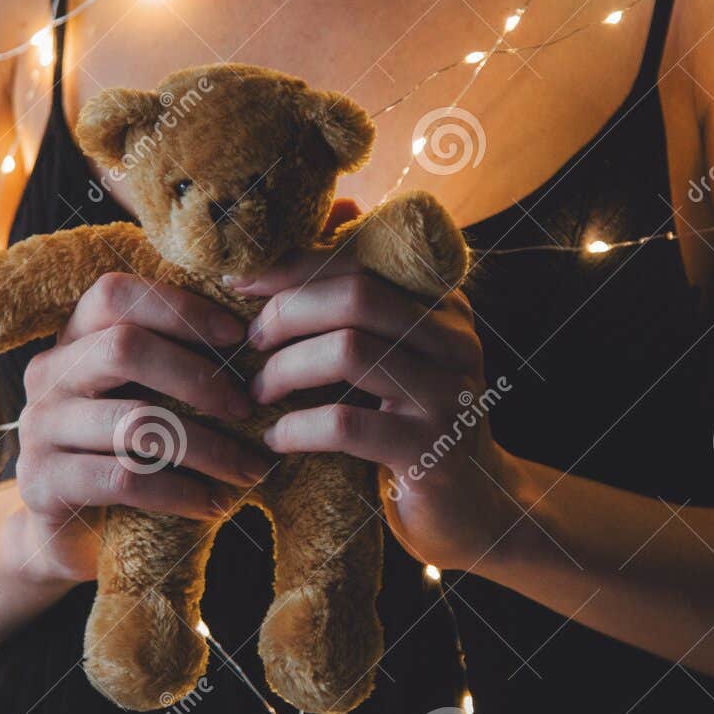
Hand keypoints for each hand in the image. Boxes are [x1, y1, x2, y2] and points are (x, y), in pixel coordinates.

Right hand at [12, 272, 270, 584]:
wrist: (71, 533)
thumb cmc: (128, 451)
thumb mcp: (147, 396)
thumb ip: (177, 362)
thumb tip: (259, 336)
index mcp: (73, 338)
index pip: (115, 295)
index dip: (179, 309)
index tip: (237, 335)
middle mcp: (48, 374)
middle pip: (123, 348)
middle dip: (198, 378)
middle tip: (249, 410)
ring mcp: (38, 428)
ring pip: (135, 421)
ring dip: (207, 447)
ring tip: (250, 470)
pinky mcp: (43, 482)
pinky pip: (124, 479)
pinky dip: (181, 492)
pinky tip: (216, 504)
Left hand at [237, 208, 518, 572]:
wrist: (475, 510)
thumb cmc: (414, 422)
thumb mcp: (398, 351)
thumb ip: (368, 287)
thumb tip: (340, 204)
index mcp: (443, 303)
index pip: (360, 259)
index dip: (292, 265)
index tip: (239, 282)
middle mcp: (455, 338)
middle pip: (353, 296)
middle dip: (285, 313)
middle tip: (248, 343)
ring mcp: (448, 394)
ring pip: (347, 350)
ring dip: (285, 369)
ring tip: (257, 392)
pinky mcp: (430, 449)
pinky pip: (346, 423)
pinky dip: (297, 427)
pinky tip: (276, 439)